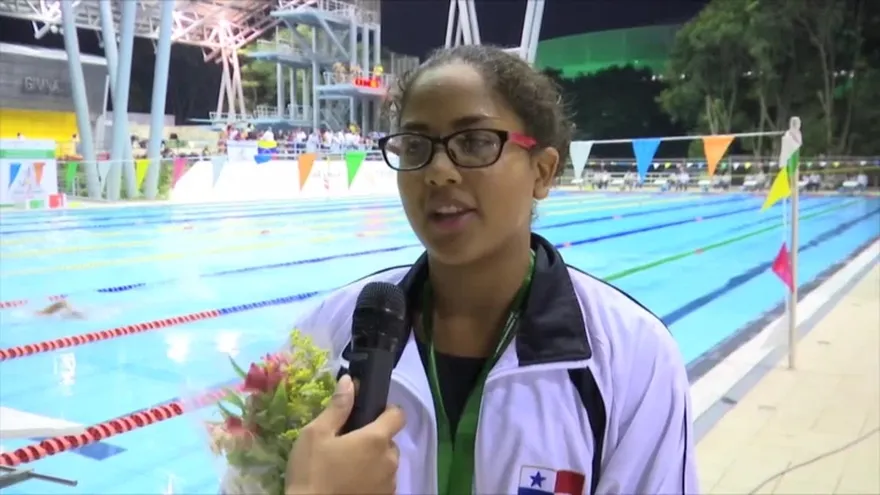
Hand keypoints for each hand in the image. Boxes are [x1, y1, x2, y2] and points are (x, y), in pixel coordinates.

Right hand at [284, 374, 404, 494]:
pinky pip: (384, 483)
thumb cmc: (312, 472)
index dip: (387, 411)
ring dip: (374, 461)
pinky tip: (351, 483)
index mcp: (376, 439)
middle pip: (390, 441)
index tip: (370, 414)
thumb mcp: (316, 434)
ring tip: (348, 467)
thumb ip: (337, 407)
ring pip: (387, 463)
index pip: (398, 415)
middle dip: (374, 440)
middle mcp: (389, 460)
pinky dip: (372, 480)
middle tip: (348, 444)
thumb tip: (349, 381)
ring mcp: (389, 483)